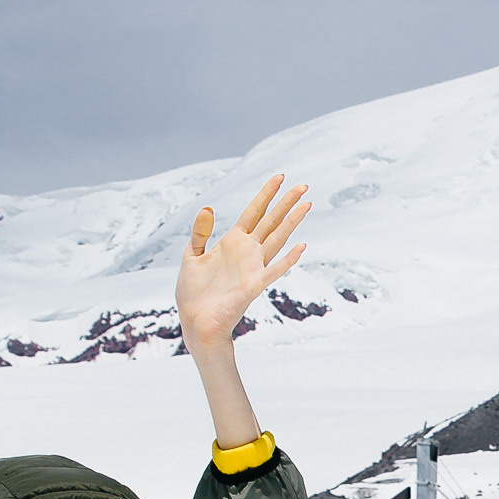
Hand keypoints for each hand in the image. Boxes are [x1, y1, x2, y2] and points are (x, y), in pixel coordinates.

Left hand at [177, 176, 311, 357]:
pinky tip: (301, 246)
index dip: (266, 194)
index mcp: (232, 242)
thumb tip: (208, 208)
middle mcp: (247, 252)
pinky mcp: (253, 285)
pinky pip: (274, 269)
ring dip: (292, 222)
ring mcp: (252, 267)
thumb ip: (201, 233)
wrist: (195, 321)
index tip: (280, 177)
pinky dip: (288, 259)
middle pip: (271, 221)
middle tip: (303, 185)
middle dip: (286, 203)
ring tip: (307, 204)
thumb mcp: (191, 256)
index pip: (254, 212)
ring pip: (277, 239)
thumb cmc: (193, 293)